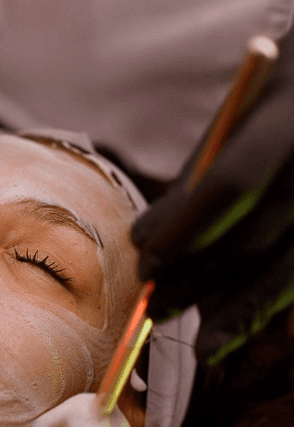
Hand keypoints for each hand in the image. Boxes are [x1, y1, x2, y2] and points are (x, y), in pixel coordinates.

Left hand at [131, 28, 293, 365]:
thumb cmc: (287, 82)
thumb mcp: (248, 104)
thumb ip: (202, 167)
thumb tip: (146, 238)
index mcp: (290, 121)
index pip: (232, 184)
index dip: (185, 228)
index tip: (148, 254)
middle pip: (253, 240)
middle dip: (197, 277)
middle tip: (154, 302)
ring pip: (283, 272)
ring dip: (235, 311)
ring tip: (199, 343)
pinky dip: (267, 304)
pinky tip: (238, 328)